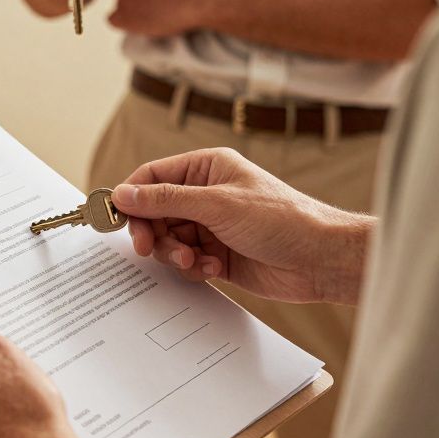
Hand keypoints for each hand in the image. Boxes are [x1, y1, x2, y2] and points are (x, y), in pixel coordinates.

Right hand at [111, 148, 372, 304]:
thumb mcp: (217, 204)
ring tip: (194, 262)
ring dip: (175, 254)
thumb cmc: (282, 220)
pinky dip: (194, 268)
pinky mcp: (218, 254)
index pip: (152, 177)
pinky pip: (187, 261)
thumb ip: (165, 200)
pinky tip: (215, 269)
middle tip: (149, 249)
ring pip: (168, 240)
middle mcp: (205, 195)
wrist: (322, 260)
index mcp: (206, 169)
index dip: (131, 198)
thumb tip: (123, 194)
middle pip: (155, 213)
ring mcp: (211, 226)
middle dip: (153, 233)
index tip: (116, 219)